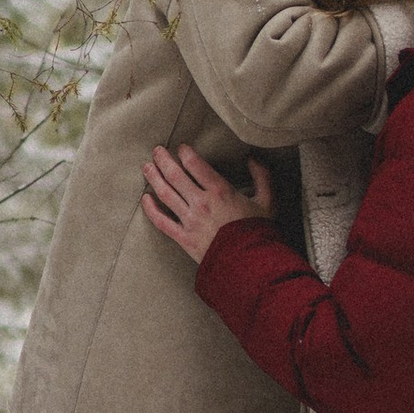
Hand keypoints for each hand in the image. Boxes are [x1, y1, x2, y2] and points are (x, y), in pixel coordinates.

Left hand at [140, 143, 273, 265]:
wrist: (249, 264)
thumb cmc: (258, 232)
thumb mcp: (268, 202)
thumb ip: (262, 177)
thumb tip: (252, 160)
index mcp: (220, 191)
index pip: (196, 164)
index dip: (185, 153)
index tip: (181, 148)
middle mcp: (201, 203)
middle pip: (175, 175)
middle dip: (163, 160)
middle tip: (156, 150)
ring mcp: (189, 221)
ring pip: (165, 194)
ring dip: (154, 178)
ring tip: (146, 167)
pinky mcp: (183, 238)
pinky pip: (162, 221)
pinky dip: (151, 209)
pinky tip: (145, 198)